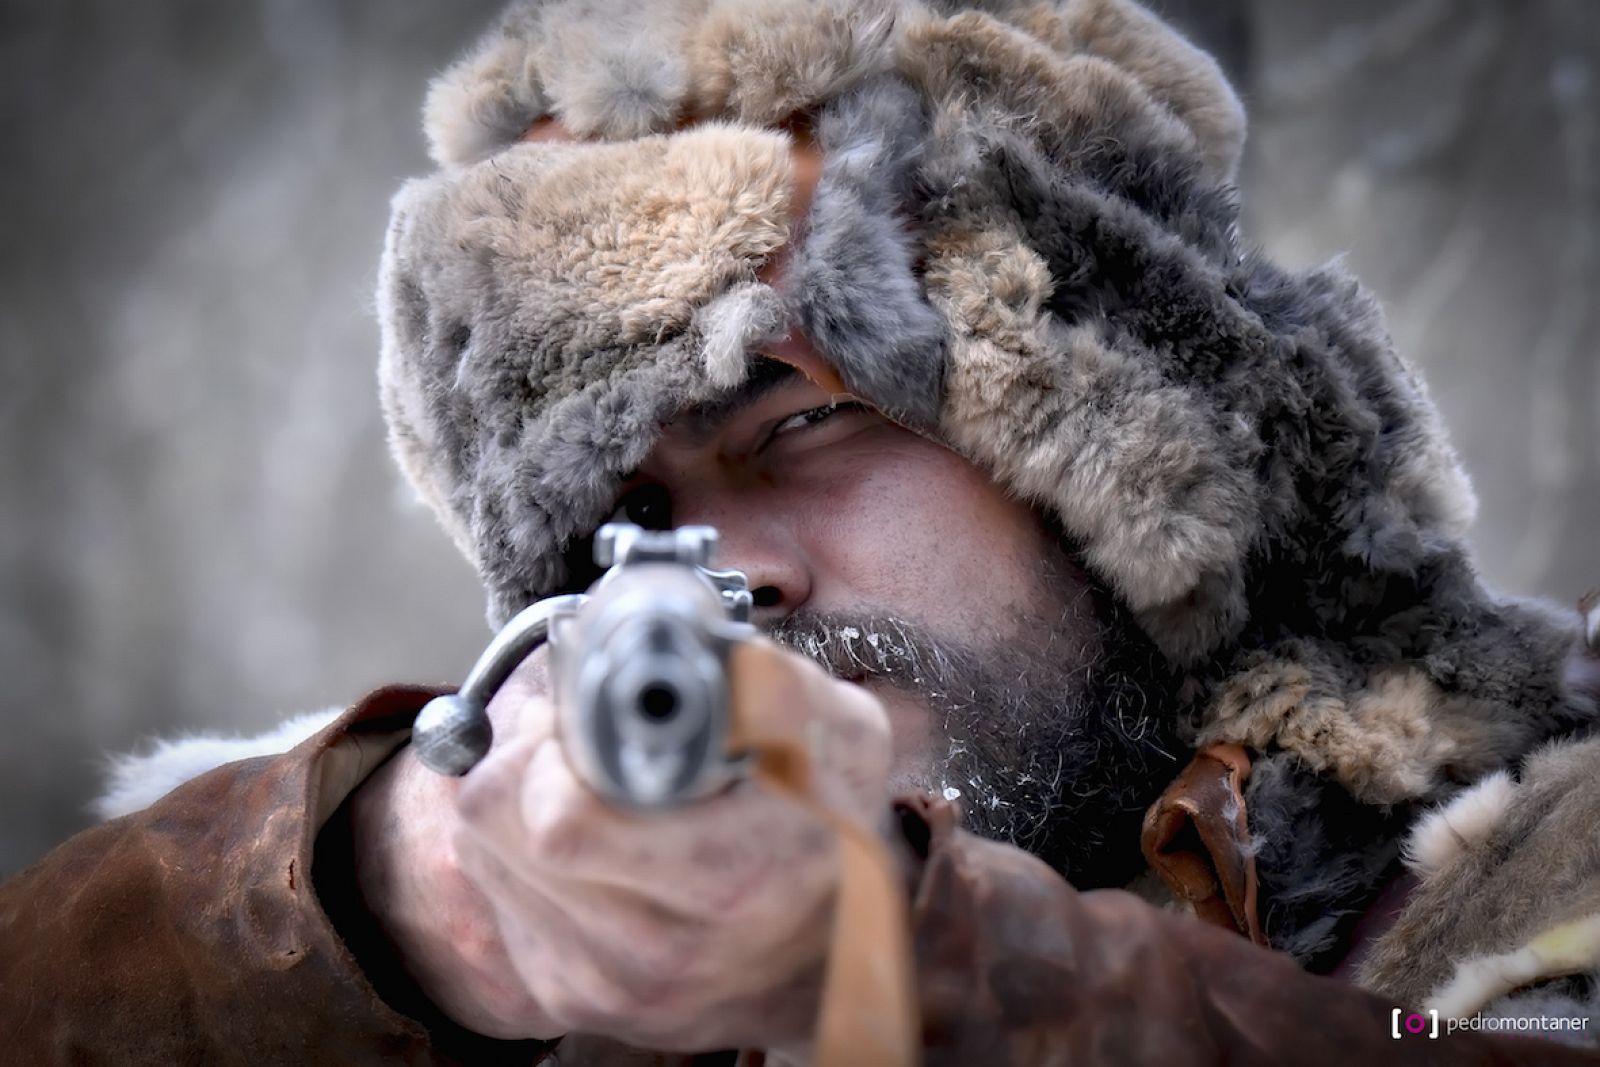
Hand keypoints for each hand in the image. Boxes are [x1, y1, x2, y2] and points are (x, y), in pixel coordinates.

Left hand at [350, 639, 894, 1050]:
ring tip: (575, 782)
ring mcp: (610, 989)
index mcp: (730, 881)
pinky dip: (515, 857)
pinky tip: (578, 841)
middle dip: (522, 761)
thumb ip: (772, 686)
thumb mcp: (841, 739)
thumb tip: (688, 634)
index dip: (555, 748)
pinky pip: (495, 901)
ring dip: (511, 805)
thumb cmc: (831, 833)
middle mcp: (662, 954)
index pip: (562, 821)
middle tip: (566, 738)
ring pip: (482, 857)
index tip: (580, 719)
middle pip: (499, 827)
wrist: (832, 958)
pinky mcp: (571, 1005)